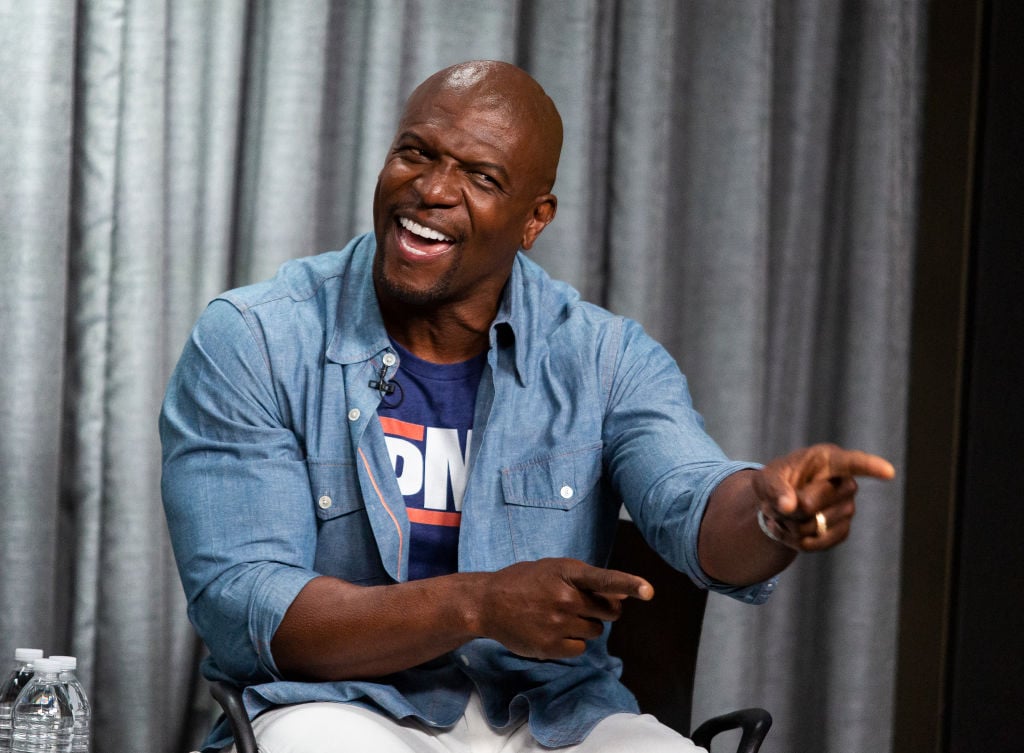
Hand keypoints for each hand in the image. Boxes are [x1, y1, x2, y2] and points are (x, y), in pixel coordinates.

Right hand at [476, 558, 652, 658]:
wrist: (488, 603)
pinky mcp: (551, 647)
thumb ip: (586, 580)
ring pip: (595, 631)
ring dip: (585, 626)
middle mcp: (565, 597)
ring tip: (559, 617)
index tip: (648, 591)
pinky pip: (580, 649)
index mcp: (566, 572)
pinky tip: (552, 631)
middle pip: (609, 612)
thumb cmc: (525, 582)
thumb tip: (621, 597)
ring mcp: (558, 623)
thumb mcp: (553, 569)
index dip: (628, 584)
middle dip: (601, 610)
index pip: (603, 579)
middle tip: (577, 605)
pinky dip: (572, 643)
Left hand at [752, 443, 894, 551]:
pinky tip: (789, 528)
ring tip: (784, 513)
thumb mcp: (767, 478)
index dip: (870, 467)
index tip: (888, 472)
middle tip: (778, 501)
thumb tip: (790, 507)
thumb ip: (775, 488)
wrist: (779, 504)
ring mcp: (847, 509)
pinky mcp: (842, 531)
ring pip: (811, 526)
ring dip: (788, 524)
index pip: (853, 462)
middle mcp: (845, 484)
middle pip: (811, 503)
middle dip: (786, 507)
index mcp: (829, 459)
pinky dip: (793, 540)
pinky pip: (814, 544)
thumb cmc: (776, 481)